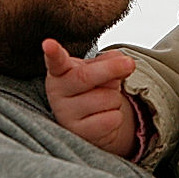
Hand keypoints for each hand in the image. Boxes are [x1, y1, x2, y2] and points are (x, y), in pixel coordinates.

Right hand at [43, 39, 137, 157]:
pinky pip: (112, 119)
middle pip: (85, 77)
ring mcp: (66, 115)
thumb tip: (125, 65)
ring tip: (103, 101)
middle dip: (111, 69)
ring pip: (105, 98)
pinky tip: (104, 116)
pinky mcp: (80, 133)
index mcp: (60, 72)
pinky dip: (116, 116)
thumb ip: (110, 60)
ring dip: (115, 98)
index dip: (53, 53)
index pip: (55, 62)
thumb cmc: (92, 87)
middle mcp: (57, 93)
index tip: (49, 44)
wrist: (91, 121)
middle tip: (129, 64)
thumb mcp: (98, 68)